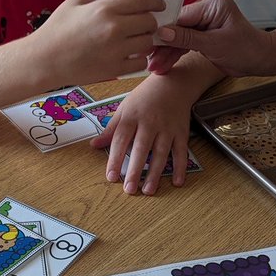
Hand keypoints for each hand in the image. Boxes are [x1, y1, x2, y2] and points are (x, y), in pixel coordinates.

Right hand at [34, 0, 165, 83]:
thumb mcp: (72, 3)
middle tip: (146, 24)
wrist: (43, 61)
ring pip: (147, 43)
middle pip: (149, 22)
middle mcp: (114, 29)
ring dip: (146, 41)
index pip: (142, 1)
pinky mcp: (114, 69)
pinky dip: (139, 59)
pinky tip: (130, 55)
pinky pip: (140, 63)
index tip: (159, 5)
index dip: (155, 2)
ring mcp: (116, 51)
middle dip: (150, 22)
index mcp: (104, 9)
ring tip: (138, 40)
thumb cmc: (56, 31)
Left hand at [90, 74, 190, 195]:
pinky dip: (180, 167)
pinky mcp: (181, 132)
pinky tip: (177, 182)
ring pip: (160, 153)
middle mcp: (149, 123)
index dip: (114, 159)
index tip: (111, 176)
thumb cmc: (145, 97)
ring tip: (148, 190)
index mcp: (132, 117)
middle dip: (135, 170)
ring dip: (154, 173)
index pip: (120, 140)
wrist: (173, 84)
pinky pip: (181, 152)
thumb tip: (94, 145)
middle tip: (129, 189)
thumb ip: (111, 129)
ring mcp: (167, 128)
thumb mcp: (124, 108)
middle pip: (141, 149)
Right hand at [146, 0, 271, 77]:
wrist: (259, 60)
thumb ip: (187, 39)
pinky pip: (184, 43)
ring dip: (166, 52)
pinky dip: (174, 54)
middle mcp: (206, 9)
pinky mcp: (201, 34)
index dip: (164, 30)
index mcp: (212, 3)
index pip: (182, 16)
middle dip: (163, 44)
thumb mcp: (215, 45)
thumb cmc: (246, 49)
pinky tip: (163, 64)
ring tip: (154, 67)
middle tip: (149, 59)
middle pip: (177, 26)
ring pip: (178, 36)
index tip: (148, 41)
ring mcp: (203, 22)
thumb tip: (163, 33)